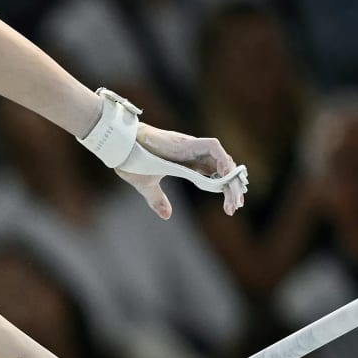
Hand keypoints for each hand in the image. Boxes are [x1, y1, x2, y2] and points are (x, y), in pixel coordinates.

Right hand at [116, 124, 245, 218]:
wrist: (121, 147)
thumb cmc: (132, 162)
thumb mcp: (147, 186)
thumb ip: (158, 200)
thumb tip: (167, 215)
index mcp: (186, 162)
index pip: (214, 174)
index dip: (224, 187)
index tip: (231, 205)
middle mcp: (193, 153)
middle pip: (222, 168)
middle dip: (232, 186)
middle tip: (235, 206)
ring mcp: (192, 147)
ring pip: (222, 159)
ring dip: (231, 177)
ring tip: (234, 197)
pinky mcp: (188, 142)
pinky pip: (214, 147)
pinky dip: (223, 160)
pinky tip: (226, 176)